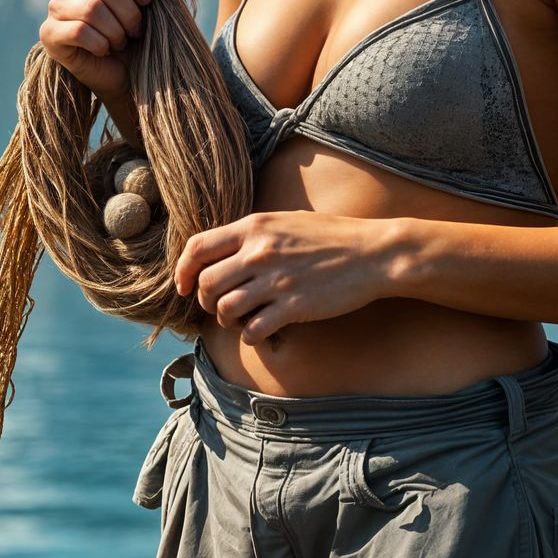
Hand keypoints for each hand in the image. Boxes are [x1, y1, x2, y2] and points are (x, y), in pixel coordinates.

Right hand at [39, 0, 168, 103]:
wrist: (125, 74)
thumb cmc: (138, 33)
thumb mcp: (154, 1)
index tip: (149, 0)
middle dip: (130, 12)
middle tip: (136, 30)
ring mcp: (57, 6)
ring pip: (92, 9)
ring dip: (116, 31)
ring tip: (120, 42)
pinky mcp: (50, 33)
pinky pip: (79, 31)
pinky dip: (100, 44)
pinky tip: (104, 50)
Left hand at [173, 211, 397, 340]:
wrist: (373, 253)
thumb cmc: (331, 236)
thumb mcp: (285, 221)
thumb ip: (252, 234)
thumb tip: (222, 251)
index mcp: (254, 227)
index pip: (197, 248)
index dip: (183, 270)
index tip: (183, 286)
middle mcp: (259, 252)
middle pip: (207, 284)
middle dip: (206, 301)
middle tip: (219, 307)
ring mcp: (275, 280)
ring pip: (225, 309)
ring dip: (226, 320)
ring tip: (241, 319)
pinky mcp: (293, 306)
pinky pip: (252, 330)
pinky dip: (250, 336)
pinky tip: (261, 331)